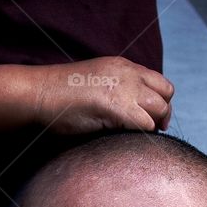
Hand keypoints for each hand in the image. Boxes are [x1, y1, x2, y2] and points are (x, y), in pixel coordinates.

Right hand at [33, 56, 173, 133]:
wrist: (40, 93)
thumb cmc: (60, 95)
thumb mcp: (96, 83)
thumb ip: (116, 90)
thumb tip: (131, 112)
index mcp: (123, 66)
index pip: (159, 83)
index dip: (160, 102)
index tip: (152, 118)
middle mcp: (128, 74)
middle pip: (166, 95)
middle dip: (162, 115)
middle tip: (154, 130)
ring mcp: (125, 90)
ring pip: (159, 110)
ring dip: (153, 126)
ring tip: (137, 136)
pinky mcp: (118, 108)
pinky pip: (146, 126)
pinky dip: (142, 136)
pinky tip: (126, 139)